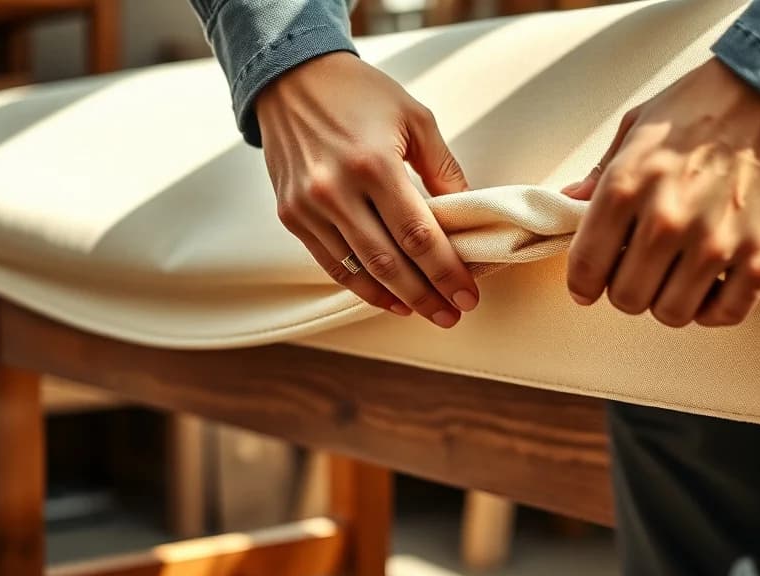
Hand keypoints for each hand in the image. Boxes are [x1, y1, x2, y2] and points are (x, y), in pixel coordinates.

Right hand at [257, 52, 478, 328]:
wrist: (291, 77)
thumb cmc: (361, 94)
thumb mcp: (415, 119)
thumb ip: (443, 170)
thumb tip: (466, 218)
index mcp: (373, 164)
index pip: (417, 234)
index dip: (445, 271)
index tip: (468, 295)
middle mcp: (335, 190)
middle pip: (389, 262)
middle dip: (425, 295)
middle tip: (452, 315)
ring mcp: (308, 206)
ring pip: (358, 269)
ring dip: (395, 298)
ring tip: (425, 312)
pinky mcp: (290, 214)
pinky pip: (331, 262)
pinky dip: (360, 285)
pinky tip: (387, 297)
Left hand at [562, 59, 759, 327]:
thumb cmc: (705, 106)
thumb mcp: (638, 126)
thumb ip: (601, 173)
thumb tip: (571, 203)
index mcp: (628, 186)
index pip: (587, 267)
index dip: (584, 284)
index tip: (590, 286)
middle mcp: (669, 220)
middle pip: (628, 298)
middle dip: (627, 290)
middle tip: (640, 271)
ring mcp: (718, 243)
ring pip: (672, 313)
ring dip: (669, 300)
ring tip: (676, 275)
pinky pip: (724, 314)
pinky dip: (713, 307)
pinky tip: (712, 283)